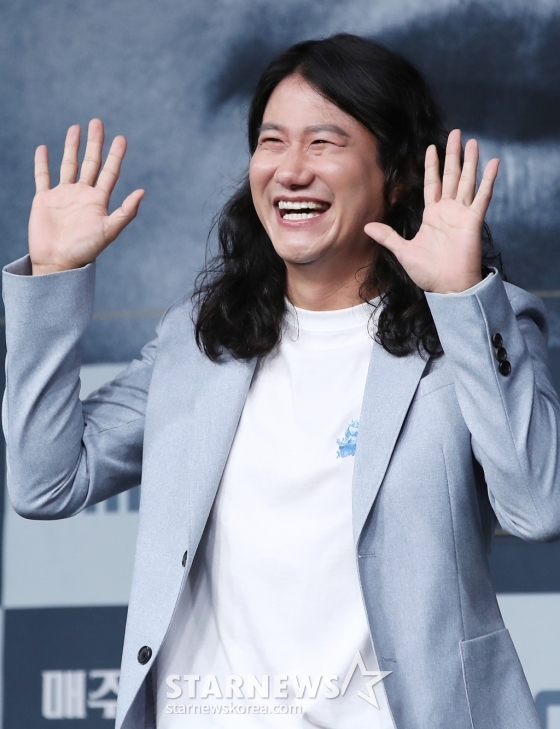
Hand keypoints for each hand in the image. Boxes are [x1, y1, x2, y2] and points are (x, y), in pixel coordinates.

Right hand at [29, 118, 144, 274]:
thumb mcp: (109, 230)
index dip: (116, 155)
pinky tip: (44, 148)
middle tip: (98, 122)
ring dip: (72, 147)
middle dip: (95, 143)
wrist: (58, 263)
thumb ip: (126, 212)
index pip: (109, 172)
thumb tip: (143, 191)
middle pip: (90, 163)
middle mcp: (82, 195)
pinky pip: (43, 176)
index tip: (122, 138)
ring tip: (76, 128)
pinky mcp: (44, 199)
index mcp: (98, 201)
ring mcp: (63, 196)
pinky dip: (42, 163)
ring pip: (68, 165)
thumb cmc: (85, 250)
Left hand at [364, 129, 499, 293]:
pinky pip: (482, 196)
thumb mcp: (403, 251)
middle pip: (452, 176)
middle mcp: (449, 211)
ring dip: (470, 161)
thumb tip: (367, 227)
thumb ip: (387, 236)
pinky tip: (493, 162)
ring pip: (467, 181)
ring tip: (472, 141)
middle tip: (455, 133)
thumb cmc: (428, 272)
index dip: (432, 165)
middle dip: (453, 155)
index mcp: (433, 215)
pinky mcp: (474, 220)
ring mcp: (463, 214)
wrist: (446, 287)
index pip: (433, 183)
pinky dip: (488, 179)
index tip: (431, 147)